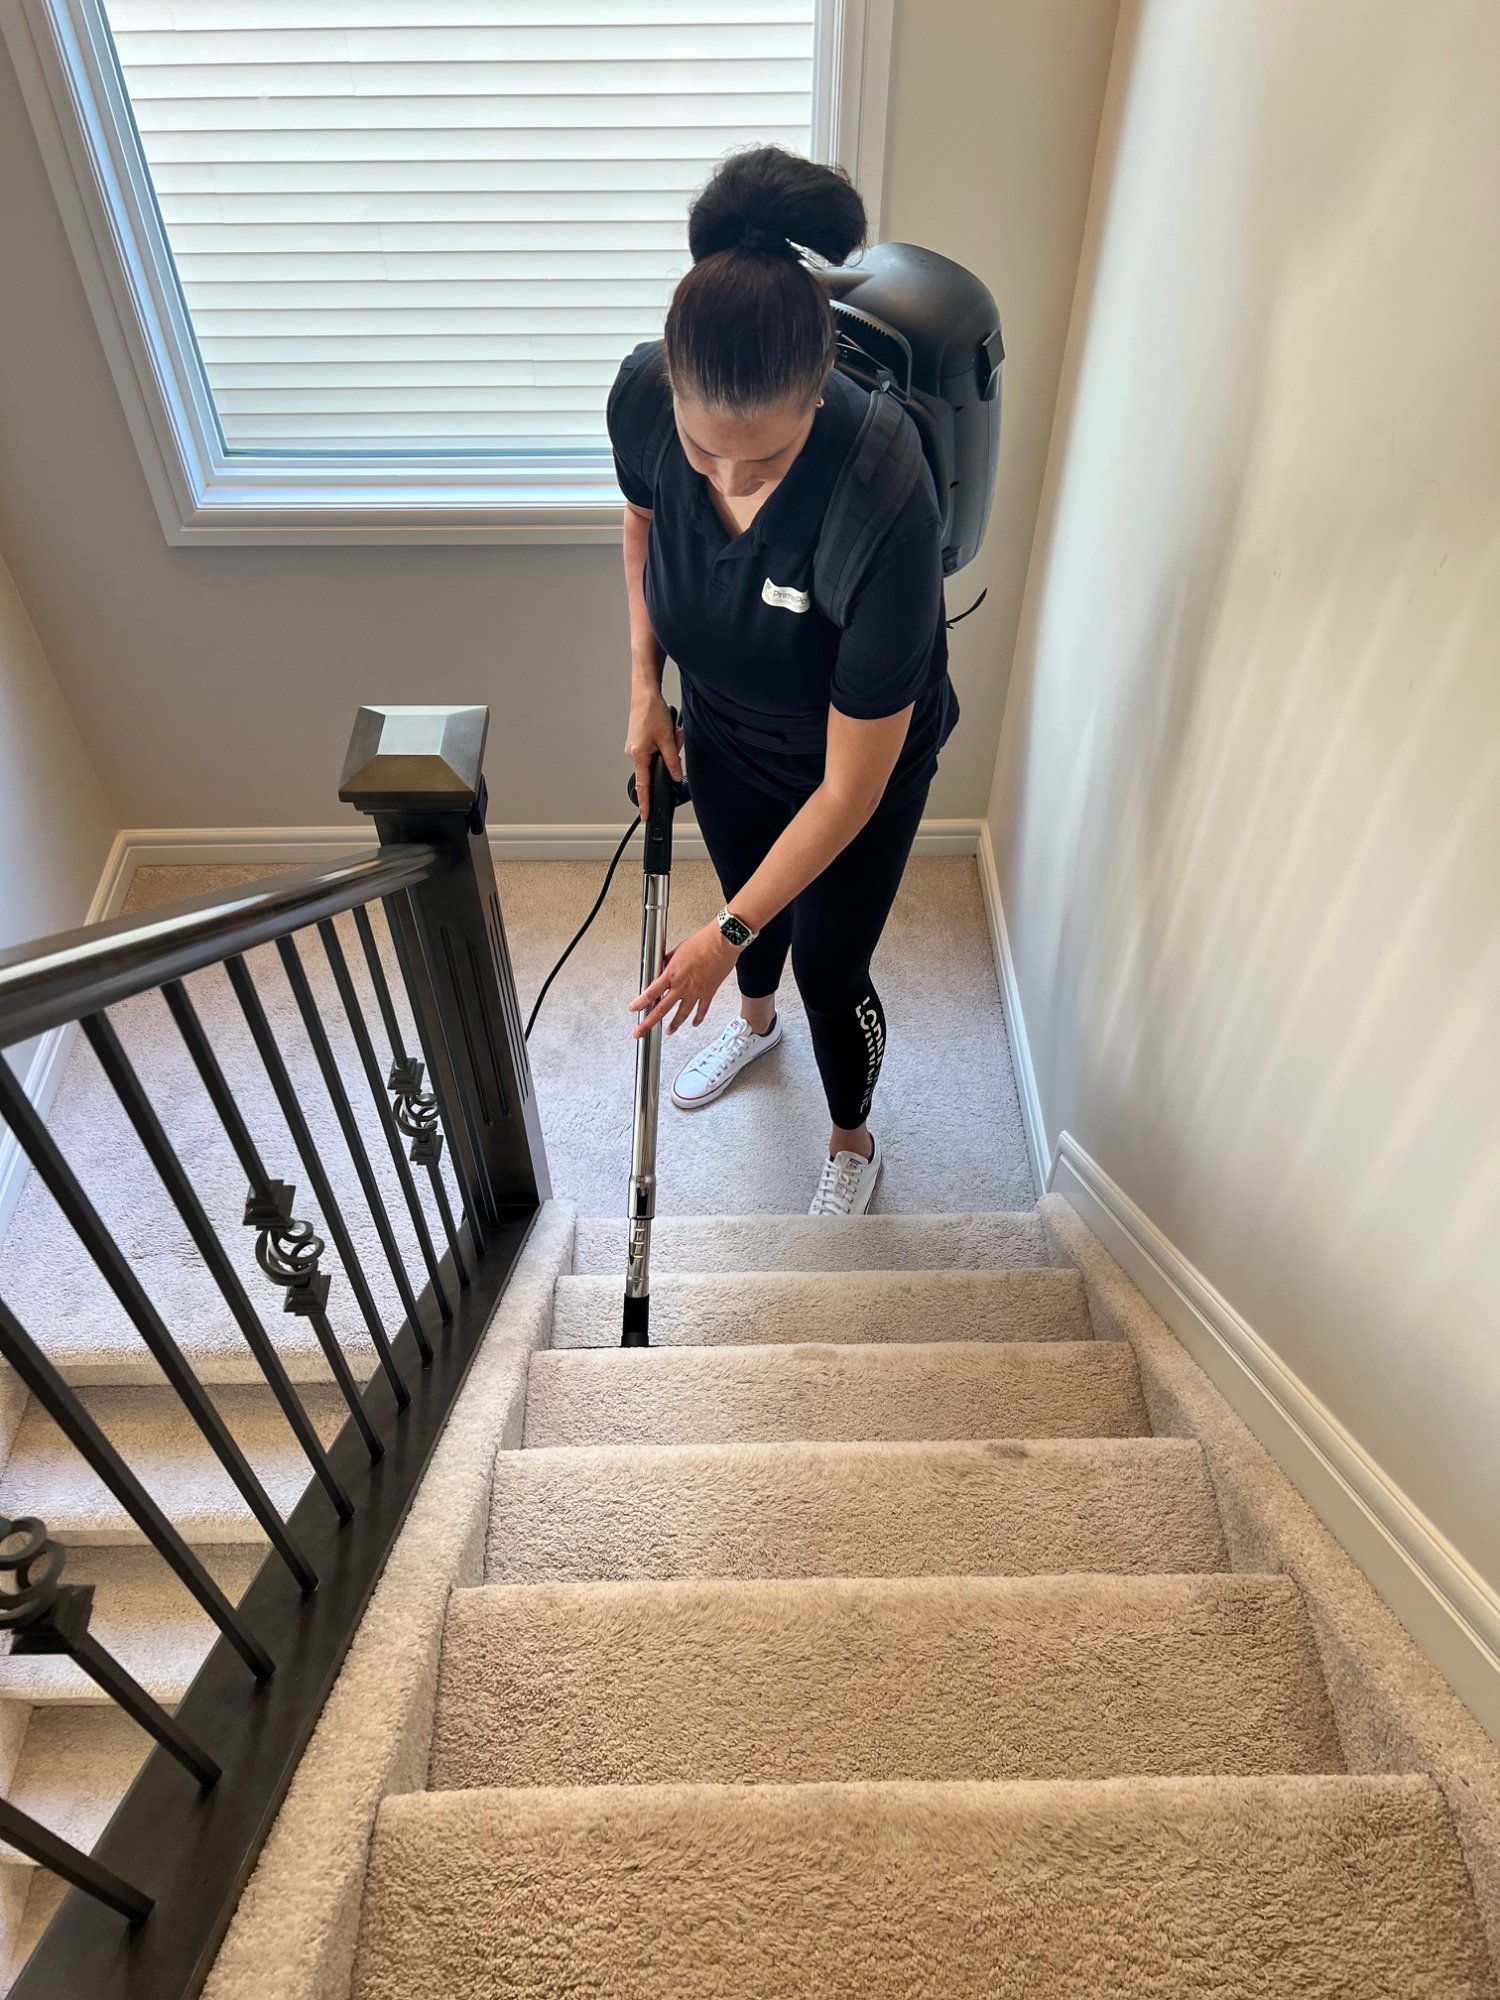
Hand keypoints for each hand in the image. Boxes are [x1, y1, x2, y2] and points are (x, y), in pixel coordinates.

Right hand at [625, 684, 683, 818]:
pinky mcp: (639, 742)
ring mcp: (635, 748)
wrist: (645, 694)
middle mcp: (633, 754)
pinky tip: (668, 730)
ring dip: (668, 747)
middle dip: (669, 758)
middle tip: (675, 738)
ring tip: (672, 731)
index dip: (645, 803)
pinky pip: (654, 749)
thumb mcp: (667, 739)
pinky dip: (664, 743)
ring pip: (657, 758)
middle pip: (656, 768)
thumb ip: (673, 761)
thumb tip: (677, 776)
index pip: (643, 786)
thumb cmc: (651, 712)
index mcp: (638, 755)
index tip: (645, 816)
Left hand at [630, 921, 738, 1037]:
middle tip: (639, 1032)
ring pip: (681, 1014)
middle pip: (660, 1010)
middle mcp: (681, 986)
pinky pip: (702, 1010)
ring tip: (669, 1031)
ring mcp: (695, 992)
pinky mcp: (708, 993)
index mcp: (671, 974)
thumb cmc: (702, 942)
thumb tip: (663, 965)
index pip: (650, 993)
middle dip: (647, 1023)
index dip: (639, 1003)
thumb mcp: (678, 950)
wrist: (722, 942)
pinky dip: (698, 1018)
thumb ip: (668, 961)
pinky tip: (694, 1023)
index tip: (633, 1009)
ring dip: (674, 1025)